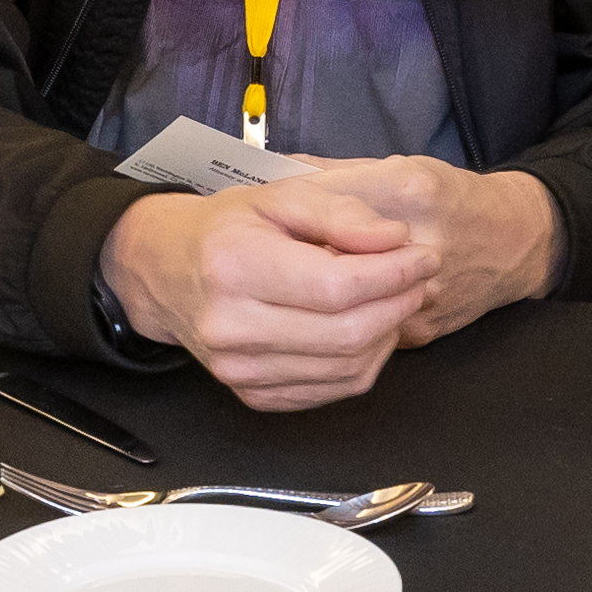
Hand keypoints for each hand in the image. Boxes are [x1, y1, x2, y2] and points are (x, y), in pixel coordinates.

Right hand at [102, 179, 431, 409]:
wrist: (167, 271)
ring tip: (395, 299)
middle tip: (419, 278)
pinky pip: (333, 390)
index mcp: (234, 267)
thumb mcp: (280, 195)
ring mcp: (240, 371)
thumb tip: (395, 239)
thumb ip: (341, 212)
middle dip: (399, 304)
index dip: (394, 273)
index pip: (337, 286)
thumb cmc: (228, 228)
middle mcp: (231, 328)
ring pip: (347, 369)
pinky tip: (366, 328)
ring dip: (387, 334)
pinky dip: (364, 361)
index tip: (424, 256)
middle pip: (347, 334)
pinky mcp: (254, 396)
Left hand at [291, 152, 558, 344]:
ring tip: (290, 294)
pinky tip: (318, 318)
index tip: (272, 230)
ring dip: (305, 311)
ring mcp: (422, 298)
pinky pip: (356, 341)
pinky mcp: (419, 334)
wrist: (513, 242)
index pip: (325, 205)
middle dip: (290, 275)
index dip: (289, 224)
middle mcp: (418, 245)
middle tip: (272, 271)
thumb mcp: (396, 166)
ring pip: (338, 317)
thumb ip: (334, 174)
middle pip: (327, 272)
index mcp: (409, 189)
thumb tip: (273, 176)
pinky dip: (331, 333)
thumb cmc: (448, 197)